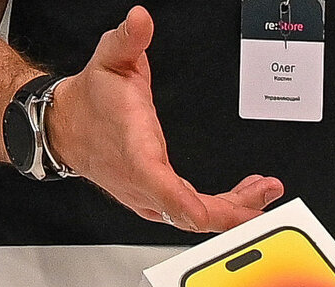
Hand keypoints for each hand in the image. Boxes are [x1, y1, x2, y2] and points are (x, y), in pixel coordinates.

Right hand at [46, 7, 283, 231]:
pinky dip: (222, 209)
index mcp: (136, 157)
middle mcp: (144, 185)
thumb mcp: (109, 60)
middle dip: (234, 211)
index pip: (164, 192)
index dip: (192, 208)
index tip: (221, 214)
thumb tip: (139, 19)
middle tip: (268, 193)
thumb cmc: (91, 102)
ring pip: (195, 219)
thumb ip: (127, 40)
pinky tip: (244, 195)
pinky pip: (193, 214)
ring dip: (234, 211)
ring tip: (265, 192)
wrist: (67, 126)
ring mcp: (150, 198)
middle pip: (191, 215)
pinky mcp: (157, 201)